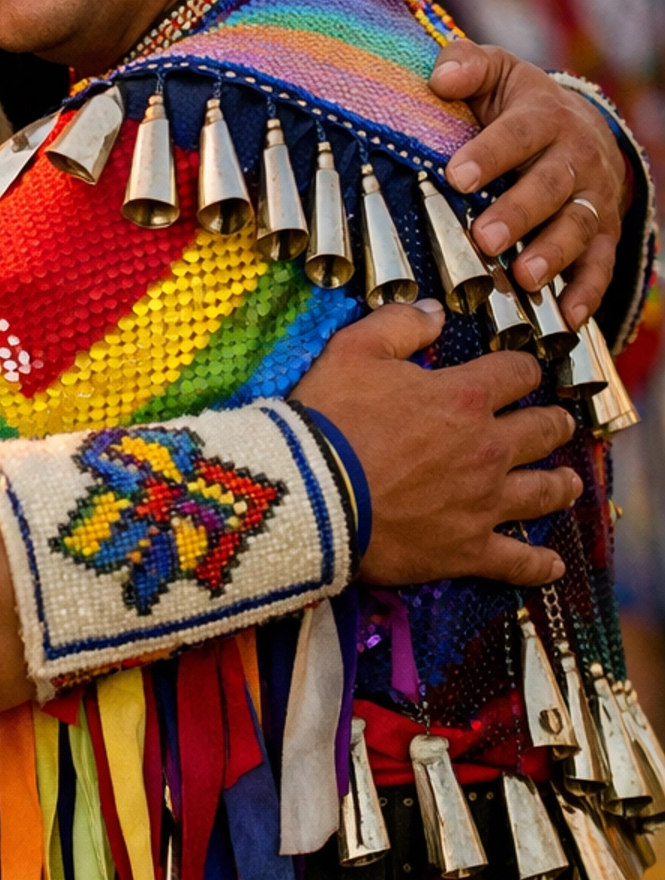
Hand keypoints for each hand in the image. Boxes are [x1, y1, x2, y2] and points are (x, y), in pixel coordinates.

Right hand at [291, 302, 579, 587]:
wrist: (309, 494)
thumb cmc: (329, 419)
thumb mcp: (353, 350)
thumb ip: (400, 325)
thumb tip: (435, 313)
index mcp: (464, 397)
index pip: (516, 373)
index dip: (523, 369)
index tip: (523, 372)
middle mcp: (488, 449)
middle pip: (542, 431)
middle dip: (554, 423)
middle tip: (558, 423)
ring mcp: (483, 502)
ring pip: (542, 492)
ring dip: (560, 485)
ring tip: (569, 483)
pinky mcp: (467, 549)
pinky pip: (516, 560)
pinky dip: (538, 565)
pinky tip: (553, 566)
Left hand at [428, 42, 626, 326]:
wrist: (581, 127)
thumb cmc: (517, 104)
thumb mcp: (495, 71)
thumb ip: (466, 65)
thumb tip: (441, 76)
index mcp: (545, 116)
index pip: (519, 133)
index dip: (490, 154)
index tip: (457, 175)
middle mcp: (576, 158)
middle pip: (551, 185)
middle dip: (519, 213)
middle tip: (485, 238)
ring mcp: (593, 198)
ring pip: (577, 227)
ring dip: (552, 255)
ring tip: (524, 278)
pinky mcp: (603, 234)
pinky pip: (600, 266)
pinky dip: (587, 294)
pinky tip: (567, 319)